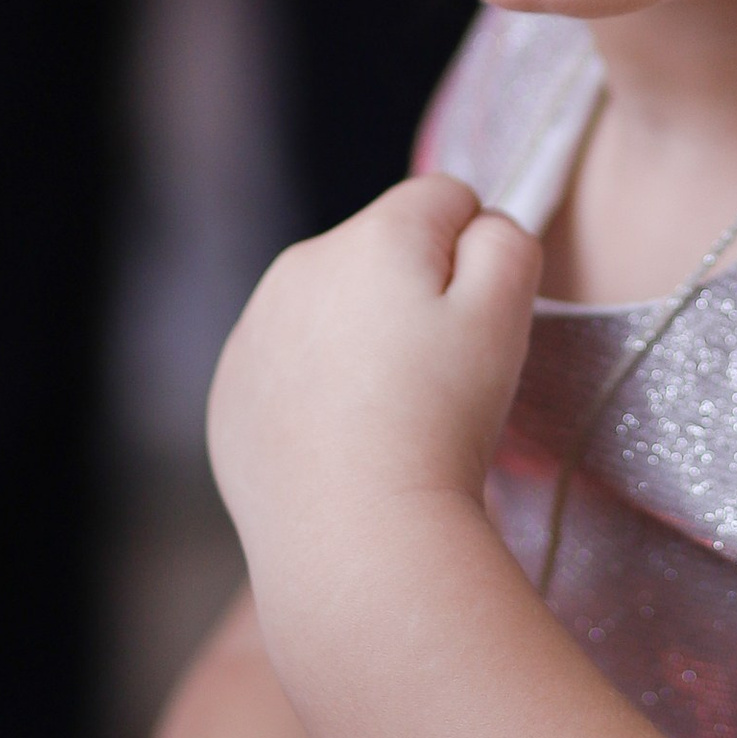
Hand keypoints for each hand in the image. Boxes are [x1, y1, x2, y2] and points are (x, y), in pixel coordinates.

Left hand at [206, 181, 541, 568]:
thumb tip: (479, 225)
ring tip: (388, 419)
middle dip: (412, 295)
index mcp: (369, 236)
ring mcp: (254, 330)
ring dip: (361, 340)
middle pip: (381, 253)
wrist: (352, 537)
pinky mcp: (231, 391)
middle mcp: (298, 265)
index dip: (476, 255)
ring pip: (331, 309)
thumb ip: (504, 242)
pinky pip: (288, 366)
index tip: (474, 322)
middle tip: (436, 380)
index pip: (444, 199)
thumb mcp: (505, 315)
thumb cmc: (440, 422)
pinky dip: (316, 391)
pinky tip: (341, 445)